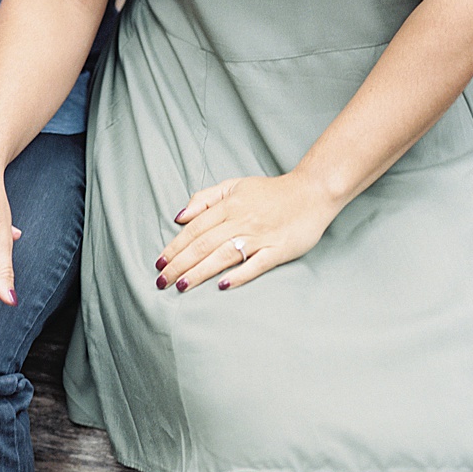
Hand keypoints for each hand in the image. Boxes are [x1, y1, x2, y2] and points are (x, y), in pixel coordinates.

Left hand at [155, 171, 342, 293]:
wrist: (313, 192)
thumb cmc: (272, 192)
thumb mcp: (236, 185)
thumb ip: (206, 198)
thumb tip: (180, 217)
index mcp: (230, 205)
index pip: (195, 229)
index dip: (175, 246)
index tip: (159, 262)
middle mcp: (242, 221)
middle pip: (203, 244)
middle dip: (179, 264)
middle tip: (161, 281)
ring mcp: (260, 236)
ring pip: (223, 255)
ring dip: (200, 272)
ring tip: (181, 286)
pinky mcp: (278, 250)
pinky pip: (256, 264)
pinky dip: (239, 275)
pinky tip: (222, 285)